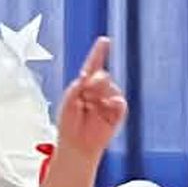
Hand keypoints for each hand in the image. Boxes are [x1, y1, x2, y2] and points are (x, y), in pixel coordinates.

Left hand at [54, 36, 125, 163]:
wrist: (77, 146)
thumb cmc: (70, 125)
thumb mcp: (67, 104)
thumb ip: (74, 90)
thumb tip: (84, 78)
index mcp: (84, 85)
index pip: (93, 65)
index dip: (99, 53)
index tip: (104, 41)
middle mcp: (98, 91)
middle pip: (103, 75)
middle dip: (96, 82)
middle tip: (86, 95)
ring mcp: (108, 101)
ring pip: (112, 88)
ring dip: (101, 95)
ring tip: (92, 107)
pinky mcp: (116, 113)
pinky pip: (120, 103)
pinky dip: (115, 103)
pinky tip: (108, 106)